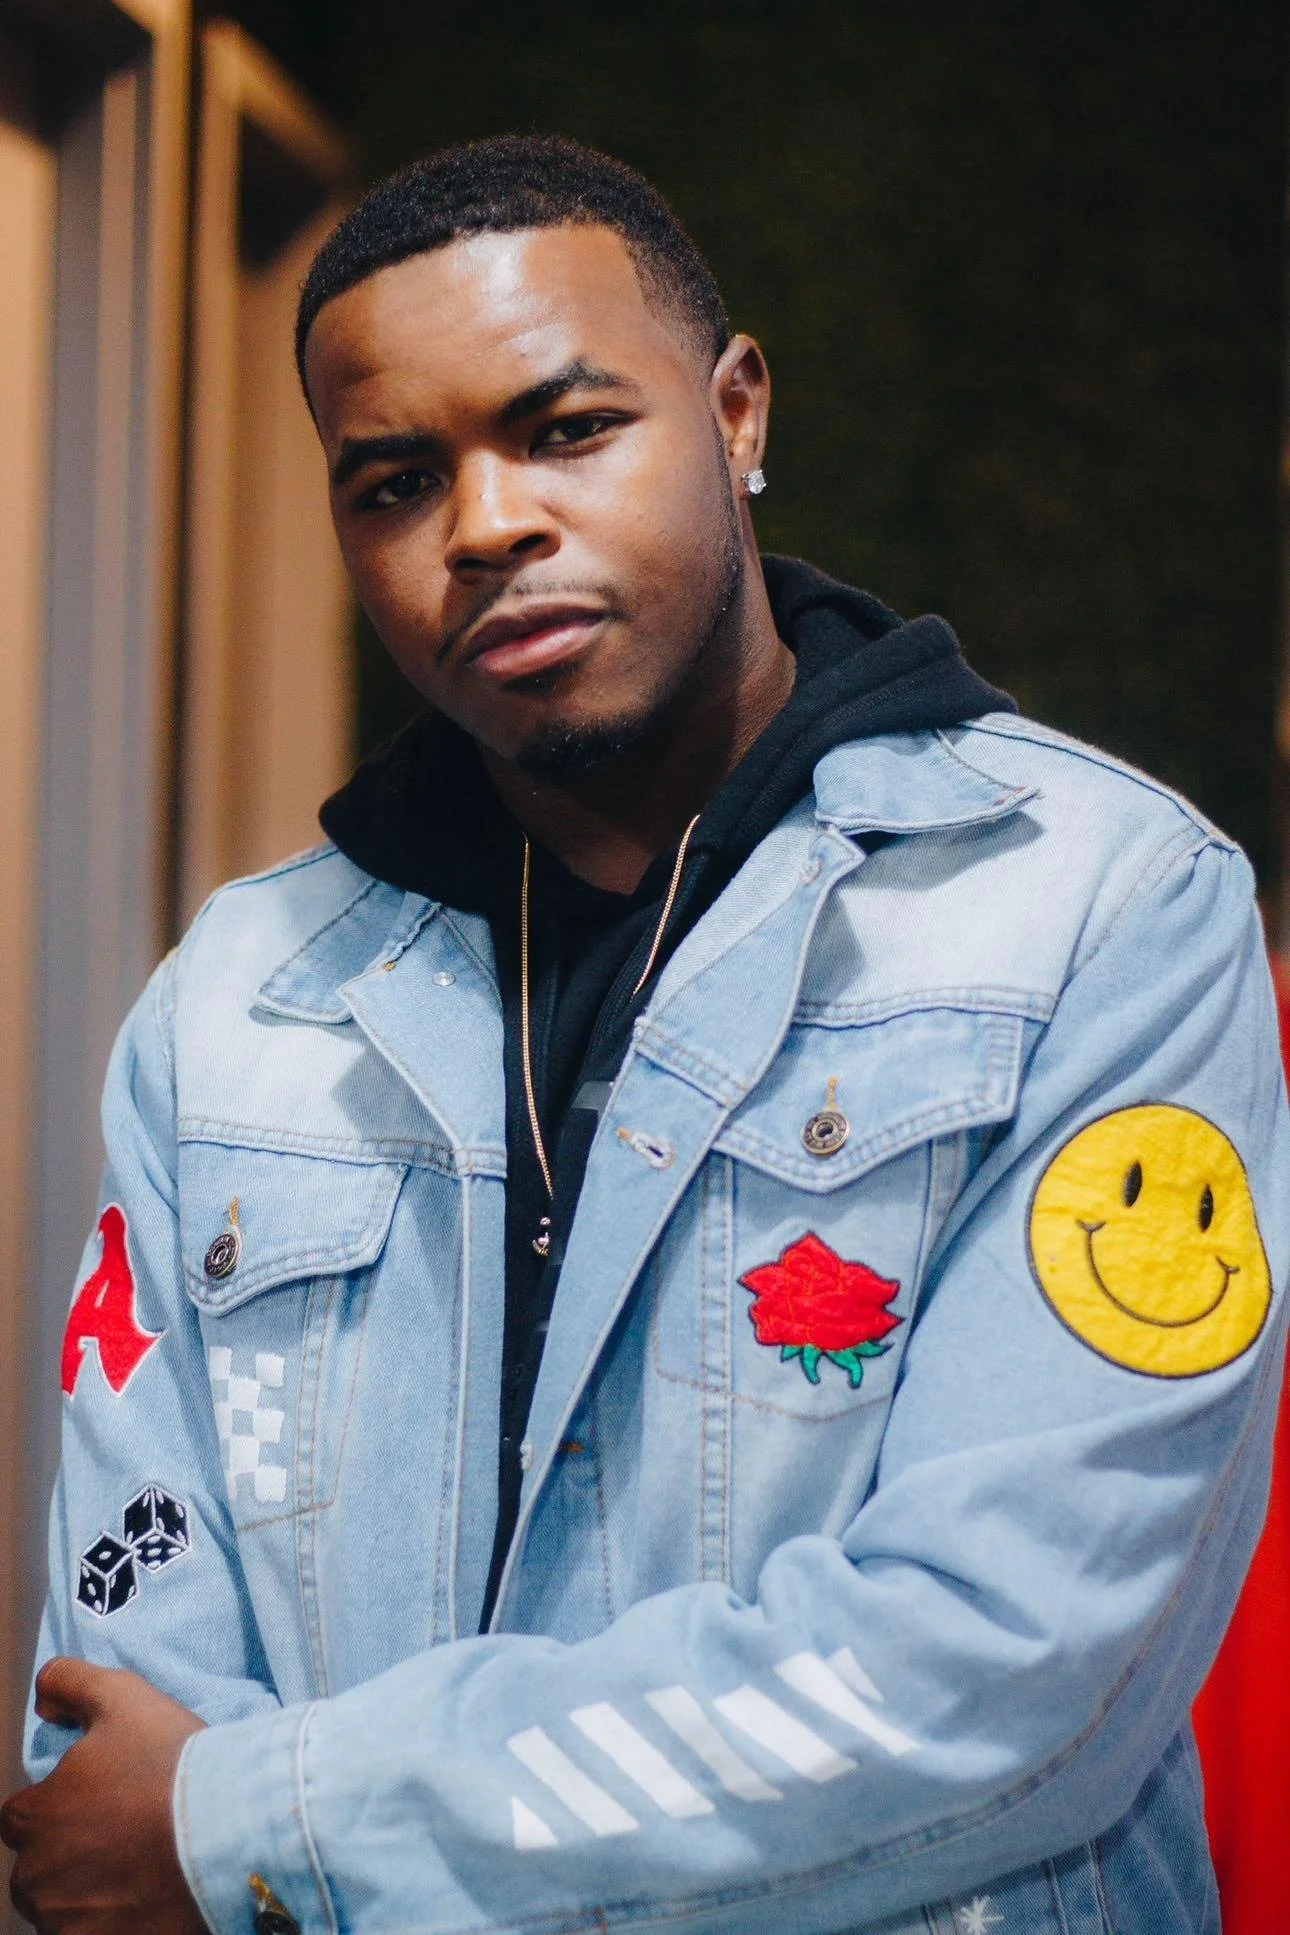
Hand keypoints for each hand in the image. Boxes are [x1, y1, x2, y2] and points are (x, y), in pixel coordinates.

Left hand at [1, 1658, 207, 1933]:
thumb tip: (44, 1697)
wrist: (228, 1831)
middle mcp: (38, 1877)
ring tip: (141, 1865)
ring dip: (89, 1890)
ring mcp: (65, 1921)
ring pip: (64, 1906)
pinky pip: (92, 1933)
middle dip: (70, 1853)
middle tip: (124, 1834)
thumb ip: (69, 1683)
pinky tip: (146, 1896)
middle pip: (39, 1868)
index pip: (20, 1816)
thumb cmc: (172, 1765)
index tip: (98, 1799)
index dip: (58, 1804)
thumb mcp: (122, 1697)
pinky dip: (111, 1920)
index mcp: (36, 1817)